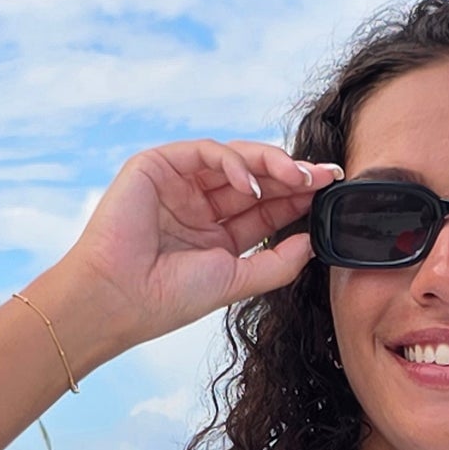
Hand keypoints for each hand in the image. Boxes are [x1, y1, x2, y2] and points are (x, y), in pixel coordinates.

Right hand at [55, 139, 341, 350]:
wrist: (118, 298)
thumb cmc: (167, 298)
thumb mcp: (235, 282)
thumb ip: (276, 263)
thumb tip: (312, 242)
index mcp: (217, 234)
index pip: (266, 208)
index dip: (298, 198)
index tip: (330, 194)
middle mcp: (200, 205)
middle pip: (256, 179)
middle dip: (293, 175)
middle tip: (326, 176)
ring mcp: (180, 183)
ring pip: (235, 159)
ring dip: (271, 164)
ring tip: (299, 176)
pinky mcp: (157, 165)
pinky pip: (205, 151)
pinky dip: (233, 163)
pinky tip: (252, 185)